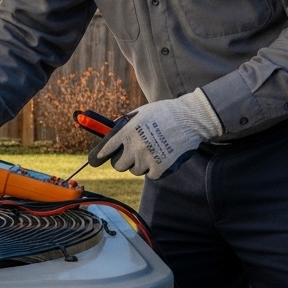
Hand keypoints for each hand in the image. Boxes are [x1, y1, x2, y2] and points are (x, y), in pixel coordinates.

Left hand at [86, 89, 222, 178]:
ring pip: (135, 170)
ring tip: (151, 152)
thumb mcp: (141, 112)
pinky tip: (161, 157)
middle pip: (118, 165)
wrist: (190, 119)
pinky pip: (150, 174)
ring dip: (140, 164)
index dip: (100, 155)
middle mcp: (134, 147)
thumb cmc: (165, 112)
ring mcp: (147, 159)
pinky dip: (154, 168)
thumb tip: (112, 131)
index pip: (106, 149)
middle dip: (123, 161)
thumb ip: (126, 123)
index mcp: (127, 132)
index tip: (96, 159)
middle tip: (131, 155)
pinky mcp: (160, 168)